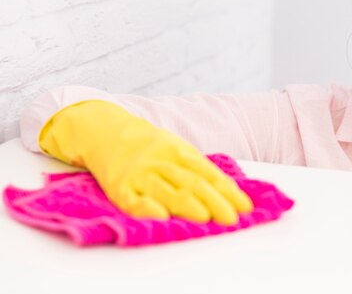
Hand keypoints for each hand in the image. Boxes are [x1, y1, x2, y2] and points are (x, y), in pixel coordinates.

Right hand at [39, 100, 253, 224]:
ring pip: (167, 190)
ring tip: (205, 217)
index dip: (228, 191)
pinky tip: (161, 216)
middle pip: (192, 183)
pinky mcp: (120, 188)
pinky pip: (134, 200)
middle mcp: (162, 161)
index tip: (245, 207)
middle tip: (231, 219)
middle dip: (215, 201)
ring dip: (187, 204)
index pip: (209, 173)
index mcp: (180, 152)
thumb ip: (199, 169)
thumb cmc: (151, 148)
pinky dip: (148, 208)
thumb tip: (232, 192)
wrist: (107, 133)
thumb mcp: (177, 150)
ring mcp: (140, 174)